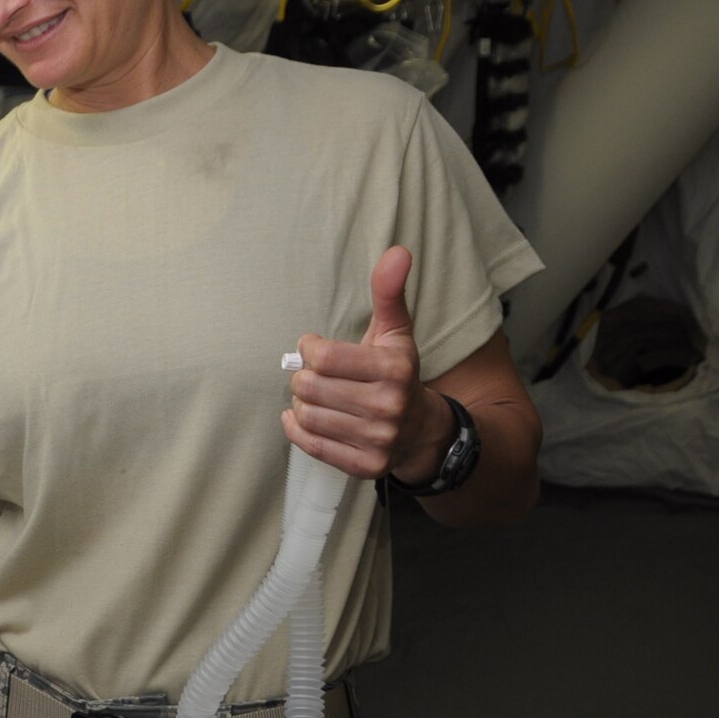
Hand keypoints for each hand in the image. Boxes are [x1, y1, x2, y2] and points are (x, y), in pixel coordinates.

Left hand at [282, 246, 450, 481]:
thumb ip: (389, 292)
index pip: (323, 357)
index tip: (316, 348)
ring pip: (306, 416)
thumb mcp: (395, 331)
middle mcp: (389, 406)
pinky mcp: (365, 466)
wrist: (422, 430)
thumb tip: (398, 252)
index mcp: (395, 369)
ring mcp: (378, 440)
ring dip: (302, 404)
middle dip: (304, 377)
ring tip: (317, 398)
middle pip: (309, 387)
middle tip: (316, 376)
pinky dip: (296, 429)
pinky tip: (303, 417)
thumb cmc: (397, 373)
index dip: (310, 349)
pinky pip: (309, 444)